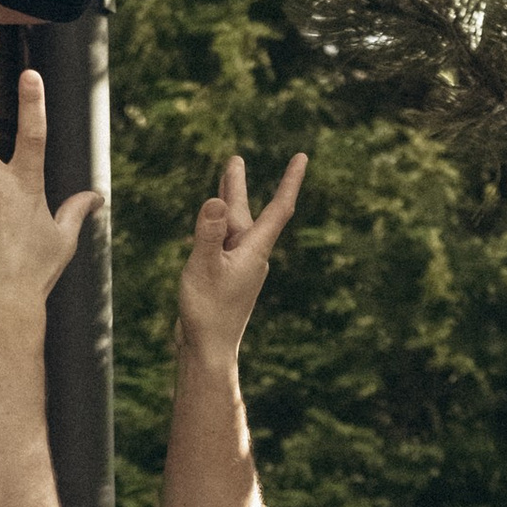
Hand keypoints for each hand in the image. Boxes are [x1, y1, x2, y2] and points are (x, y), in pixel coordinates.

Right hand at [176, 148, 305, 363]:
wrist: (207, 350)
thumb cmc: (207, 311)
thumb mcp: (204, 266)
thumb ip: (209, 233)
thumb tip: (217, 200)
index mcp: (255, 251)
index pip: (279, 209)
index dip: (291, 181)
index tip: (302, 157)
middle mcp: (251, 256)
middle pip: (250, 213)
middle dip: (239, 186)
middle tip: (234, 159)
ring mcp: (239, 267)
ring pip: (234, 226)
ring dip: (229, 201)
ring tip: (226, 175)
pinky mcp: (226, 277)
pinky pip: (224, 242)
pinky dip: (218, 225)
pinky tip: (212, 222)